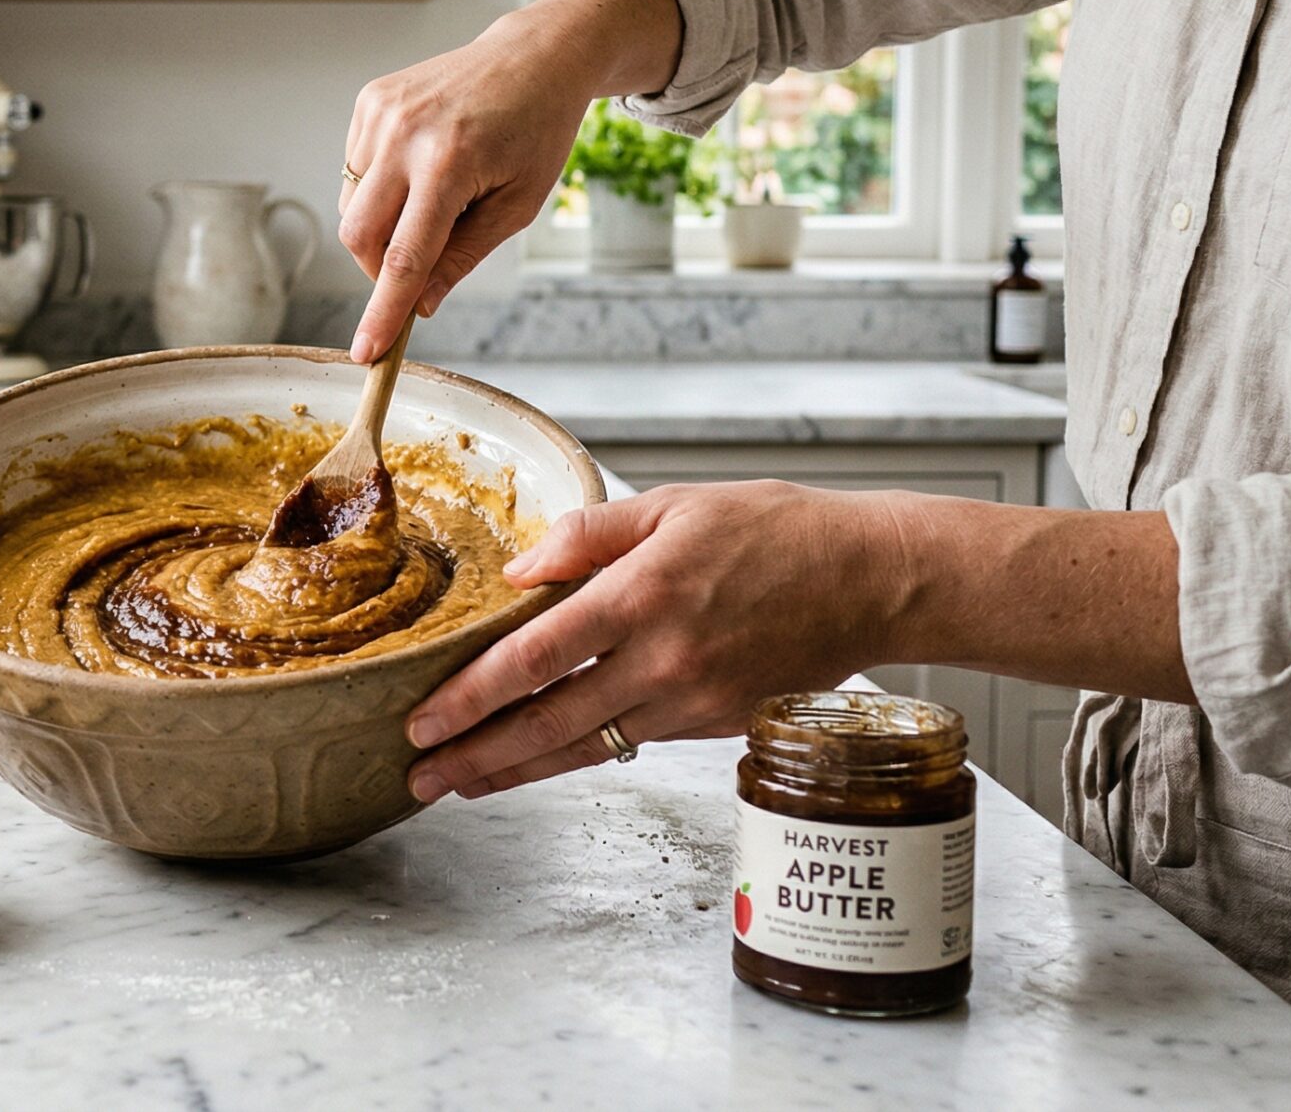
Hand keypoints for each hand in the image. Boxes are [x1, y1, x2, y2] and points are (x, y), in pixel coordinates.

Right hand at [338, 24, 591, 361]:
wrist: (534, 56)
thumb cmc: (536, 131)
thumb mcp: (517, 206)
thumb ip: (462, 257)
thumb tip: (419, 305)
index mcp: (450, 164)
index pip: (404, 257)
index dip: (383, 312)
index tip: (365, 352)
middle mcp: (405, 135)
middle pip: (361, 235)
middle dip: (381, 267)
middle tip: (422, 264)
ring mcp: (380, 113)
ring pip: (352, 206)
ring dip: (382, 225)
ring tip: (434, 198)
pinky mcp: (369, 101)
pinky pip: (355, 171)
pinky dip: (380, 188)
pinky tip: (420, 166)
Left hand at [403, 481, 918, 802]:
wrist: (872, 580)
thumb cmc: (774, 531)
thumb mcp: (673, 505)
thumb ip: (588, 535)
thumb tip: (519, 572)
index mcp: (642, 596)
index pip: (533, 659)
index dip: (469, 697)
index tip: (421, 721)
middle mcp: (663, 660)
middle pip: (547, 723)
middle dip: (474, 756)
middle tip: (418, 778)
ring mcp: (691, 701)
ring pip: (585, 748)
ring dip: (515, 771)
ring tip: (461, 786)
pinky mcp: (714, 723)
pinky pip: (631, 742)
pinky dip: (578, 753)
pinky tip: (538, 757)